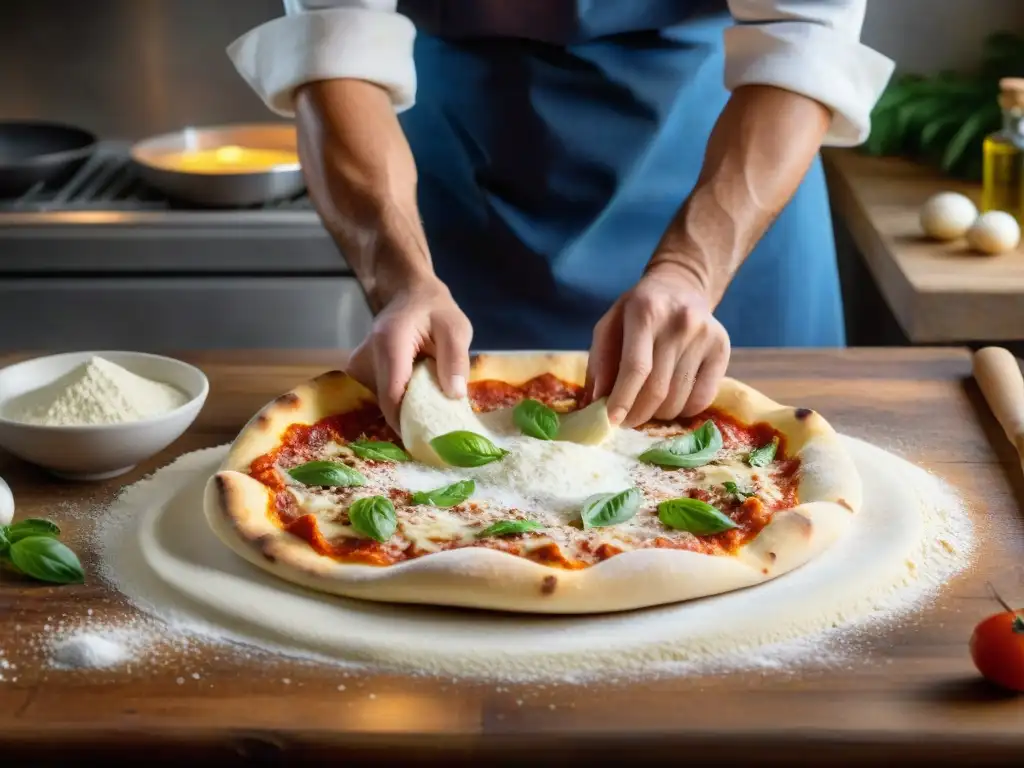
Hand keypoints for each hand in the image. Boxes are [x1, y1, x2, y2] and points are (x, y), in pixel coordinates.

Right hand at [346, 277, 472, 429]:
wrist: (408, 293)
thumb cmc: (434, 310)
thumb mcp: (456, 328)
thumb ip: (456, 359)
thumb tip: (454, 395)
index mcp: (390, 344)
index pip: (392, 396)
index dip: (408, 424)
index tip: (429, 443)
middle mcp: (366, 356)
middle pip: (385, 404)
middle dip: (411, 419)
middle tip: (438, 429)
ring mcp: (358, 365)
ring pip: (382, 403)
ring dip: (406, 409)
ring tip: (430, 406)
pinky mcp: (359, 372)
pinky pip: (379, 396)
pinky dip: (399, 401)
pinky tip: (416, 395)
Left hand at [586, 263, 730, 427]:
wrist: (680, 286)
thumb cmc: (638, 311)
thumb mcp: (610, 325)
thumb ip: (601, 362)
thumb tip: (596, 403)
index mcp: (645, 311)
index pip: (636, 368)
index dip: (622, 400)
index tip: (610, 422)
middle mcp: (680, 322)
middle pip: (658, 389)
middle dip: (637, 414)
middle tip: (626, 421)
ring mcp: (705, 335)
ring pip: (678, 399)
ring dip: (658, 415)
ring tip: (647, 407)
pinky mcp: (723, 348)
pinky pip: (702, 399)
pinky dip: (682, 411)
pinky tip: (672, 401)